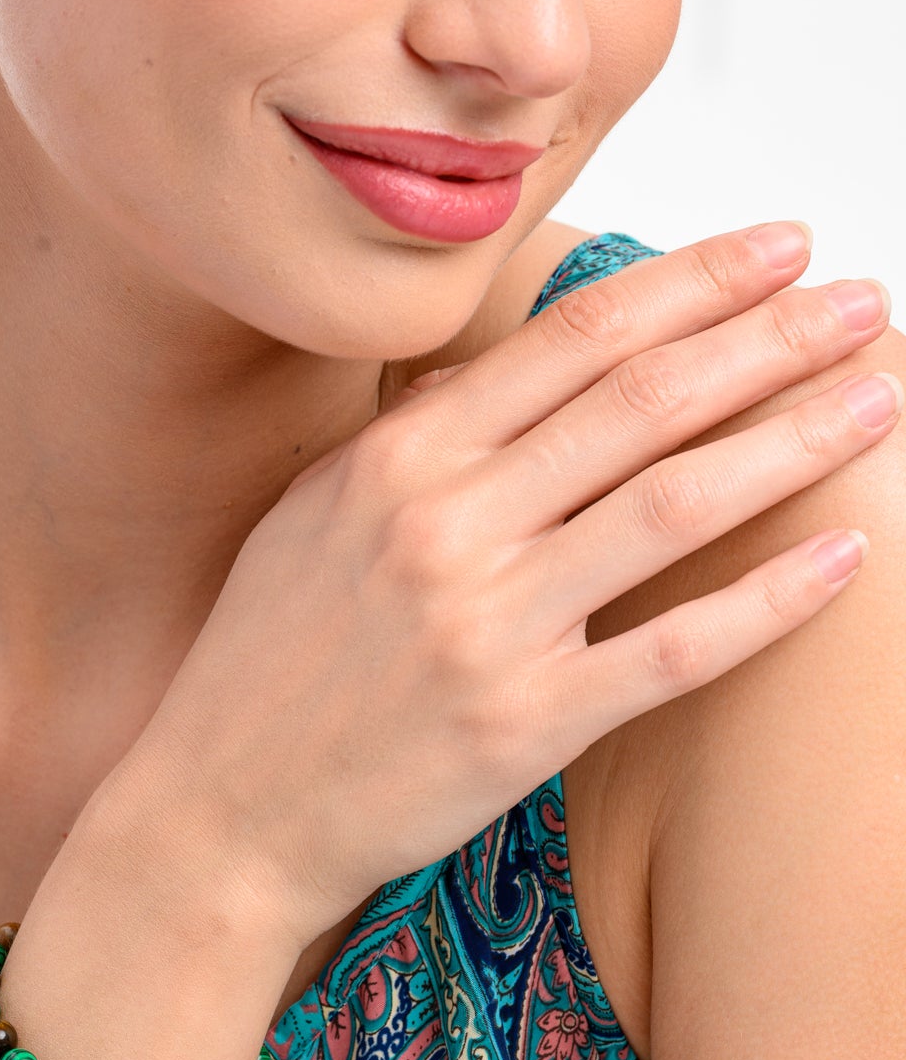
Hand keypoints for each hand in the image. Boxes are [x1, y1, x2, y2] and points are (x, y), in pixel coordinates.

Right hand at [107, 224, 897, 954]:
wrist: (219, 813)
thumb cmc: (265, 659)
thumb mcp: (315, 513)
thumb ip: (414, 435)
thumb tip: (496, 374)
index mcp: (400, 456)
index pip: (577, 340)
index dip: (694, 282)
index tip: (778, 247)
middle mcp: (448, 522)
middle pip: (645, 401)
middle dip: (770, 336)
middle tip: (864, 298)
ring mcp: (491, 623)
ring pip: (676, 503)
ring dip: (794, 437)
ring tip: (878, 393)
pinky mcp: (526, 724)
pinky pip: (674, 648)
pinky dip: (769, 600)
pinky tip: (844, 555)